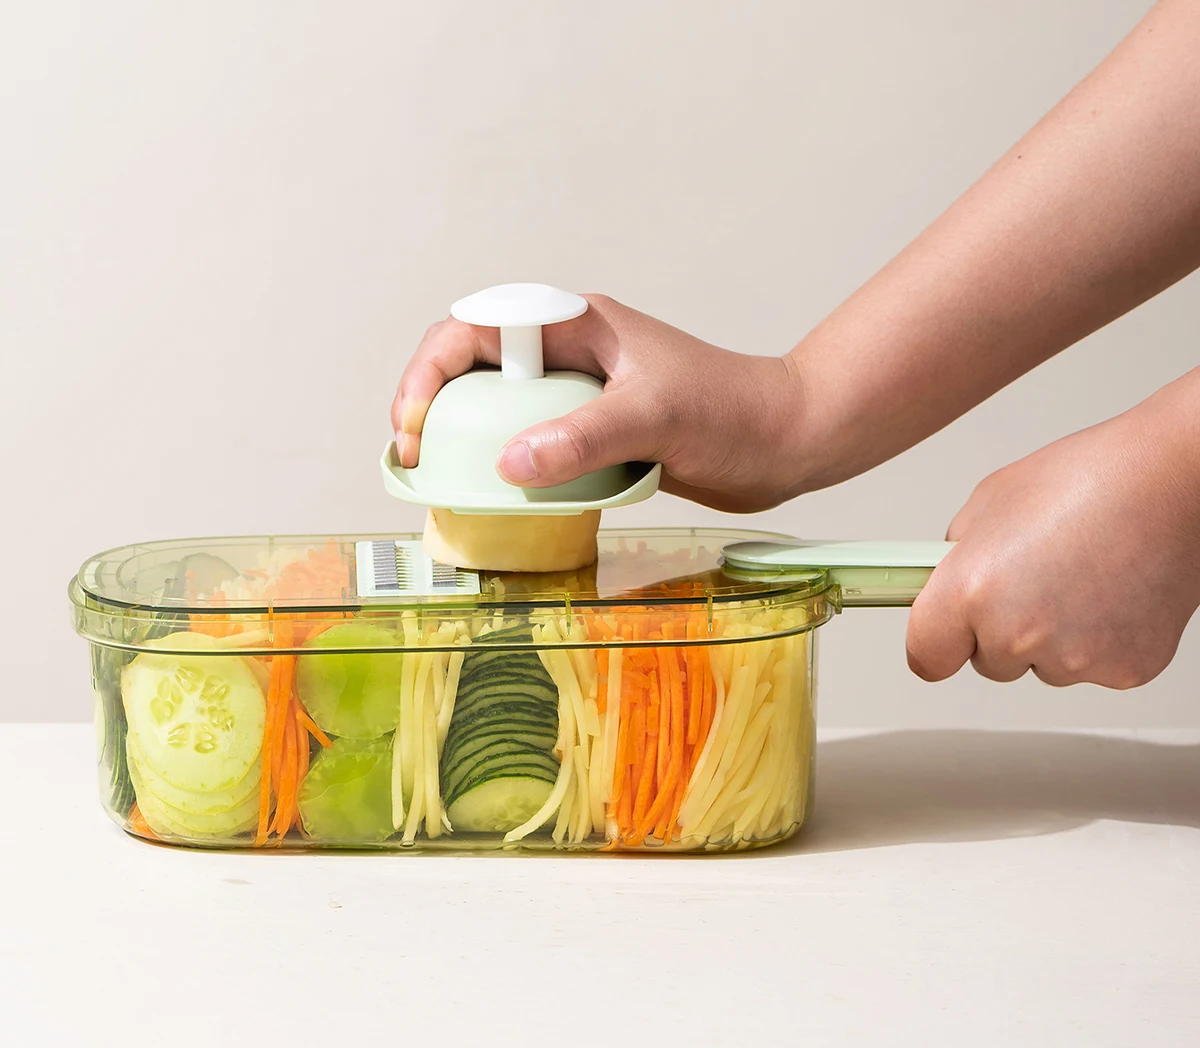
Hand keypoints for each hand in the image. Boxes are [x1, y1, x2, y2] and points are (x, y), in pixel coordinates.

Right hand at [392, 294, 807, 512]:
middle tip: (415, 458)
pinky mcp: (595, 437)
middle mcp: (571, 356)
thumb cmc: (733, 414)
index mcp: (578, 325)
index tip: (416, 423)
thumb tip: (510, 464)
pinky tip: (498, 498)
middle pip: (476, 367)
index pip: (478, 327)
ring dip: (467, 440)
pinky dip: (508, 470)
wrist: (784, 444)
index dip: (432, 369)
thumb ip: (584, 437)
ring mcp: (581, 398)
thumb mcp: (655, 417)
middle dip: (434, 405)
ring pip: (501, 410)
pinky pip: (534, 447)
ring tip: (443, 480)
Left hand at [907, 373, 1199, 687]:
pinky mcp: (1123, 669)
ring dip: (1050, 636)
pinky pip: (1090, 666)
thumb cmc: (1089, 479)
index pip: (926, 657)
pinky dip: (1097, 639)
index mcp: (970, 592)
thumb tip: (944, 584)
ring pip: (1041, 665)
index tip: (944, 634)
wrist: (1173, 480)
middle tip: (1033, 577)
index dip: (935, 642)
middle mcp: (1017, 634)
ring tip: (1079, 575)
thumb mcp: (987, 505)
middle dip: (999, 629)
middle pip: (987, 662)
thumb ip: (955, 559)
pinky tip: (1110, 592)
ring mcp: (1074, 658)